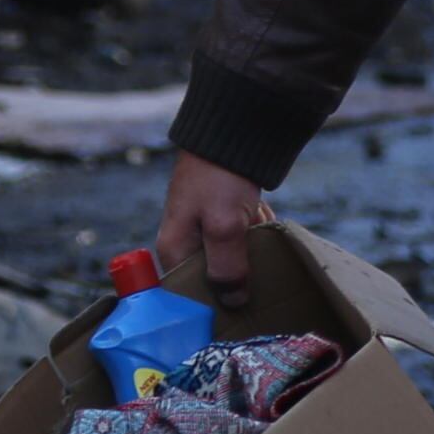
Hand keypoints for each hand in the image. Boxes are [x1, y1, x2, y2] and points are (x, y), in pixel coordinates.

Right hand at [155, 153, 270, 298]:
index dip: (214, 304)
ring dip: (252, 246)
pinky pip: (243, 237)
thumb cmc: (219, 178)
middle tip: (254, 250)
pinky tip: (260, 212)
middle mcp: (184, 244)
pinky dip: (256, 228)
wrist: (232, 129)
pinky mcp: (221, 217)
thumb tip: (234, 302)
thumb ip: (227, 268)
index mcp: (173, 251)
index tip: (240, 302)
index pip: (188, 297)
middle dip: (241, 268)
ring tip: (256, 222)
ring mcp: (203, 229)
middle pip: (215, 278)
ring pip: (234, 257)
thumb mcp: (224, 227)